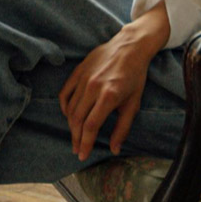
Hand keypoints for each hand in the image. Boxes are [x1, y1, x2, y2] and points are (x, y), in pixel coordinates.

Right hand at [58, 20, 163, 159]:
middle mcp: (93, 87)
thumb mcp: (133, 103)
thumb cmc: (135, 76)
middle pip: (78, 120)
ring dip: (71, 126)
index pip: (91, 126)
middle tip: (77, 150)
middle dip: (76, 138)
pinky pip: (65, 93)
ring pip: (71, 108)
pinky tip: (69, 116)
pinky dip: (65, 107)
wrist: (130, 46)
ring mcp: (83, 78)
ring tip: (75, 137)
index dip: (86, 143)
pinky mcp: (77, 71)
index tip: (83, 155)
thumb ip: (122, 128)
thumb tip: (115, 149)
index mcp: (109, 96)